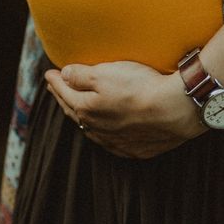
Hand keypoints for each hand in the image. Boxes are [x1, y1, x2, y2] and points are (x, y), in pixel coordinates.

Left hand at [44, 60, 208, 158]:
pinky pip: (113, 142)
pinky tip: (108, 131)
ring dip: (84, 118)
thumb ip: (81, 75)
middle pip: (76, 113)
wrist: (174, 109)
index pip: (66, 94)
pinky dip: (106, 133)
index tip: (49, 74)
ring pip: (93, 130)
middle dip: (65, 99)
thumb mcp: (106, 73)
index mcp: (86, 110)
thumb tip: (63, 74)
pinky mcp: (137, 149)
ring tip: (79, 108)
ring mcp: (117, 142)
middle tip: (57, 88)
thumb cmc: (139, 87)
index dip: (57, 82)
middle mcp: (98, 130)